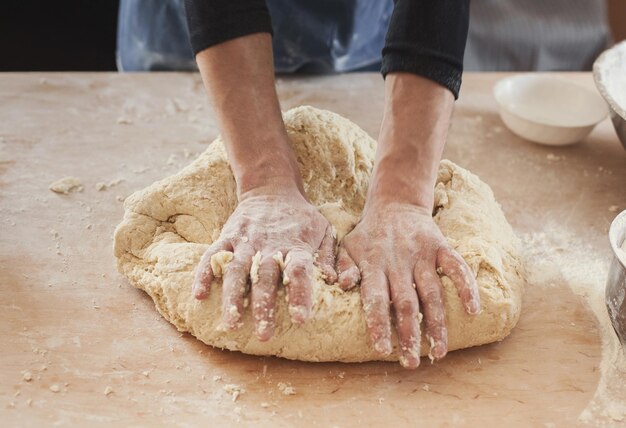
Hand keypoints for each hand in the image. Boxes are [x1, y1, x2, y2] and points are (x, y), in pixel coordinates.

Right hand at [192, 185, 336, 340]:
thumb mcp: (323, 231)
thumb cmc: (301, 217)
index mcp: (295, 245)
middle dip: (264, 307)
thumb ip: (329, 257)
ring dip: (233, 298)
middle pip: (265, 277)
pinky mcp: (227, 236)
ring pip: (237, 270)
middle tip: (263, 335)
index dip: (300, 295)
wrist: (272, 189)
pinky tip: (199, 295)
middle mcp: (269, 244)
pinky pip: (212, 256)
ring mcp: (245, 240)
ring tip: (231, 324)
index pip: (299, 271)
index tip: (301, 320)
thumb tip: (333, 281)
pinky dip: (204, 274)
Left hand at [338, 201, 479, 368]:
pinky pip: (457, 267)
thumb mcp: (348, 246)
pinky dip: (466, 287)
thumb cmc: (368, 234)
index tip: (382, 350)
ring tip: (439, 352)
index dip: (378, 324)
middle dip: (409, 334)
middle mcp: (399, 261)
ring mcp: (422, 254)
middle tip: (411, 363)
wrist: (395, 203)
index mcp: (374, 263)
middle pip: (406, 303)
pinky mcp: (441, 246)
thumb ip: (344, 267)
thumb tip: (341, 286)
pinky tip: (473, 311)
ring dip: (437, 323)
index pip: (375, 297)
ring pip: (432, 293)